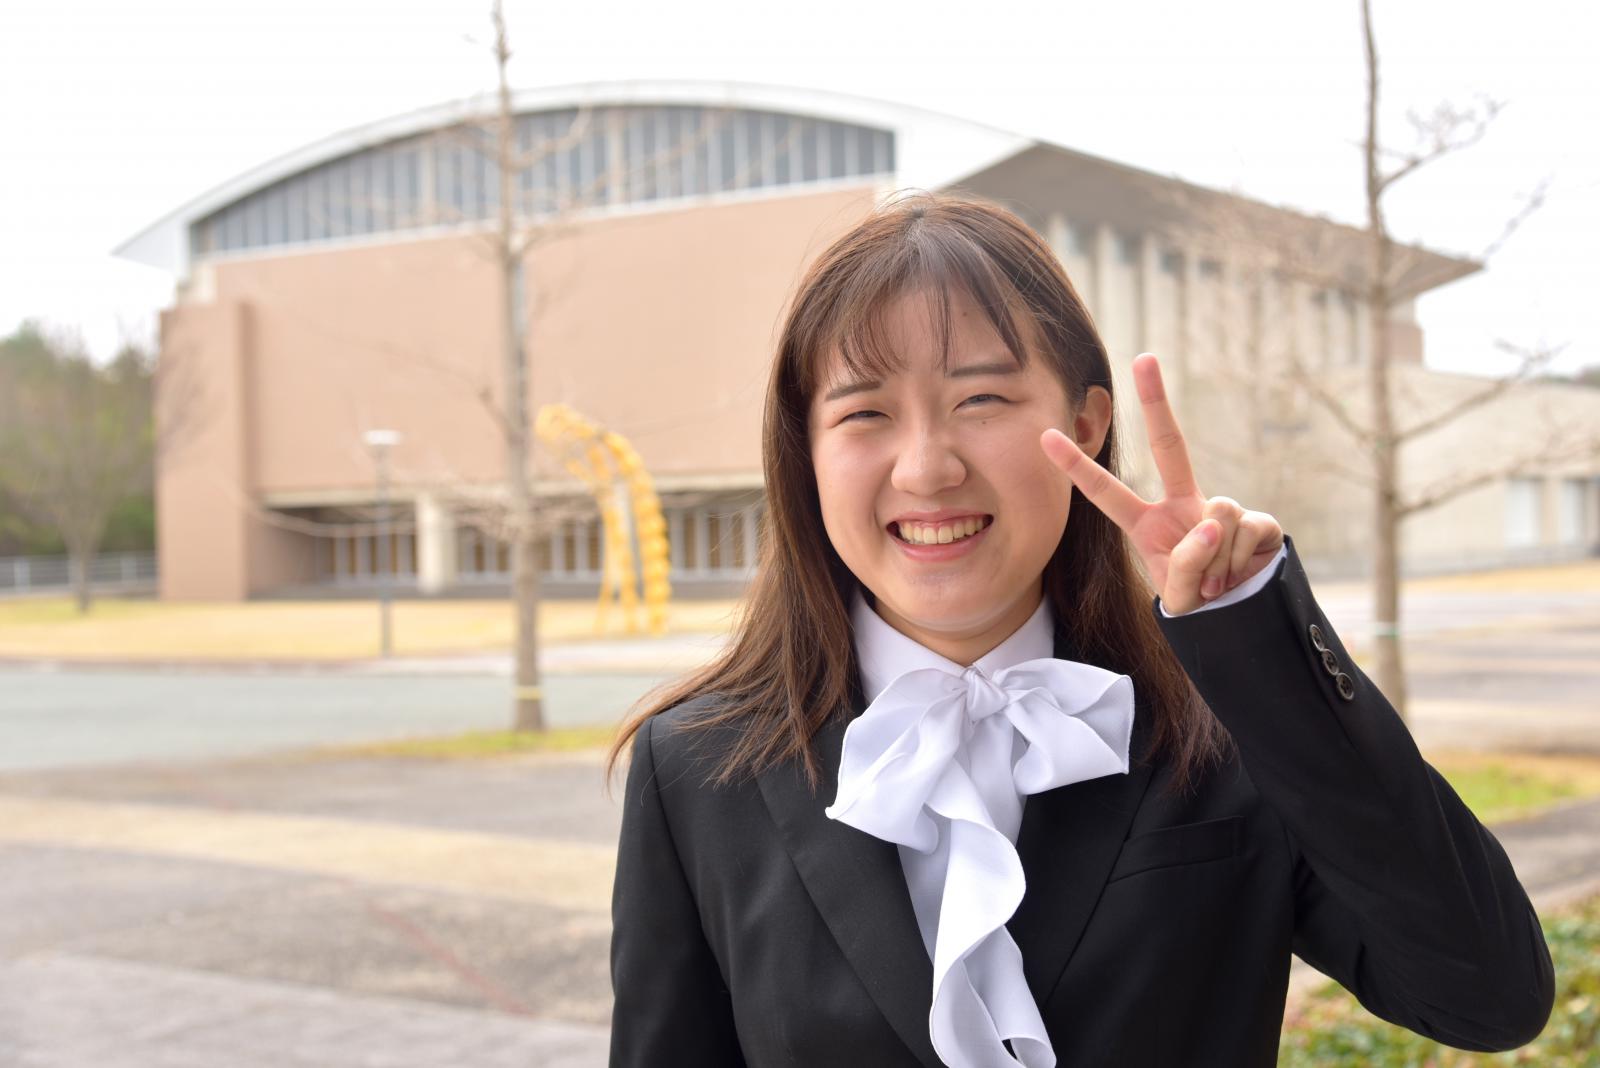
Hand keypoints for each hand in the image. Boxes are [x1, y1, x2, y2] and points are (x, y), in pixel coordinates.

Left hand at [1039, 353, 1283, 614]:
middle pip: (1169, 444)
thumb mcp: (1179, 596)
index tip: (1044, 436)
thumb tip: (1210, 523)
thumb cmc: (1197, 602)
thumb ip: (1186, 565)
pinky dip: (1238, 560)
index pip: (1105, 493)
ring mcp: (1219, 510)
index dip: (1076, 467)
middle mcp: (1181, 507)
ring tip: (1214, 582)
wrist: (1241, 617)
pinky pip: (1245, 530)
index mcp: (1147, 525)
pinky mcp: (1257, 521)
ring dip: (1215, 557)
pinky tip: (1237, 573)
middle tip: (1143, 357)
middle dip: (1157, 400)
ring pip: (1217, 513)